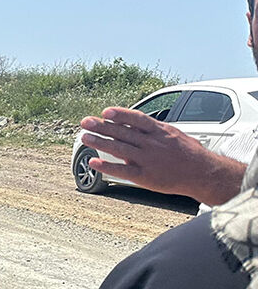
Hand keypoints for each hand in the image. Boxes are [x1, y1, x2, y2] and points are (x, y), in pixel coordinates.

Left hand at [79, 107, 246, 205]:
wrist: (204, 173)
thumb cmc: (188, 153)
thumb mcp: (173, 135)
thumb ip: (151, 131)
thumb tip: (131, 126)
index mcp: (160, 132)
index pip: (137, 119)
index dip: (120, 114)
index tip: (106, 112)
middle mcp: (152, 144)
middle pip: (123, 133)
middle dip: (102, 126)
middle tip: (85, 122)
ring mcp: (148, 160)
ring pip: (120, 149)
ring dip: (100, 142)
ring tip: (84, 137)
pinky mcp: (145, 176)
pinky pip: (122, 170)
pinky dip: (107, 166)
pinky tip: (93, 162)